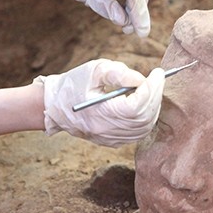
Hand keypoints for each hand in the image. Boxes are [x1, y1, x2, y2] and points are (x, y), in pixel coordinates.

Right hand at [37, 59, 164, 146]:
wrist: (54, 106)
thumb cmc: (73, 84)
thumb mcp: (94, 70)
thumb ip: (119, 73)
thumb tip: (142, 79)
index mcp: (100, 113)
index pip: (136, 106)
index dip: (152, 89)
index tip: (158, 73)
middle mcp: (106, 130)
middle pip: (144, 117)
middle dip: (155, 96)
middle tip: (158, 79)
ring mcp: (110, 139)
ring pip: (144, 127)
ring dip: (153, 107)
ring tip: (152, 89)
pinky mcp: (113, 141)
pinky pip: (138, 133)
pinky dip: (147, 118)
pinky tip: (145, 103)